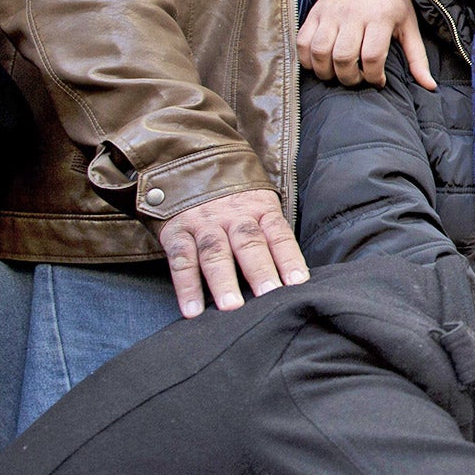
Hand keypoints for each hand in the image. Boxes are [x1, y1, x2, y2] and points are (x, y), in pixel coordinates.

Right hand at [156, 188, 308, 317]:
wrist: (190, 164)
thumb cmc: (235, 196)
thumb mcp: (258, 202)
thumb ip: (271, 233)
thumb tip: (293, 274)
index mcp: (260, 209)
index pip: (279, 235)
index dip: (289, 258)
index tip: (297, 283)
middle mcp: (233, 216)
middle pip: (249, 244)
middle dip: (259, 271)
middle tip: (269, 295)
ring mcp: (204, 223)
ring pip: (215, 253)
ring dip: (223, 281)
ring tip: (232, 307)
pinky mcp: (176, 232)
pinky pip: (181, 260)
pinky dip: (186, 286)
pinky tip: (192, 310)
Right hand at [298, 0, 433, 89]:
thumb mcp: (409, 24)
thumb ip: (417, 57)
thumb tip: (430, 86)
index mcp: (380, 18)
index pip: (372, 56)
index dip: (374, 77)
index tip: (378, 81)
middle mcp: (353, 15)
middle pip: (344, 57)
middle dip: (350, 78)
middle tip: (357, 79)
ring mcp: (331, 14)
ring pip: (320, 51)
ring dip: (327, 71)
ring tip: (338, 74)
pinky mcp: (314, 13)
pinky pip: (303, 41)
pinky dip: (307, 59)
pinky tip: (320, 64)